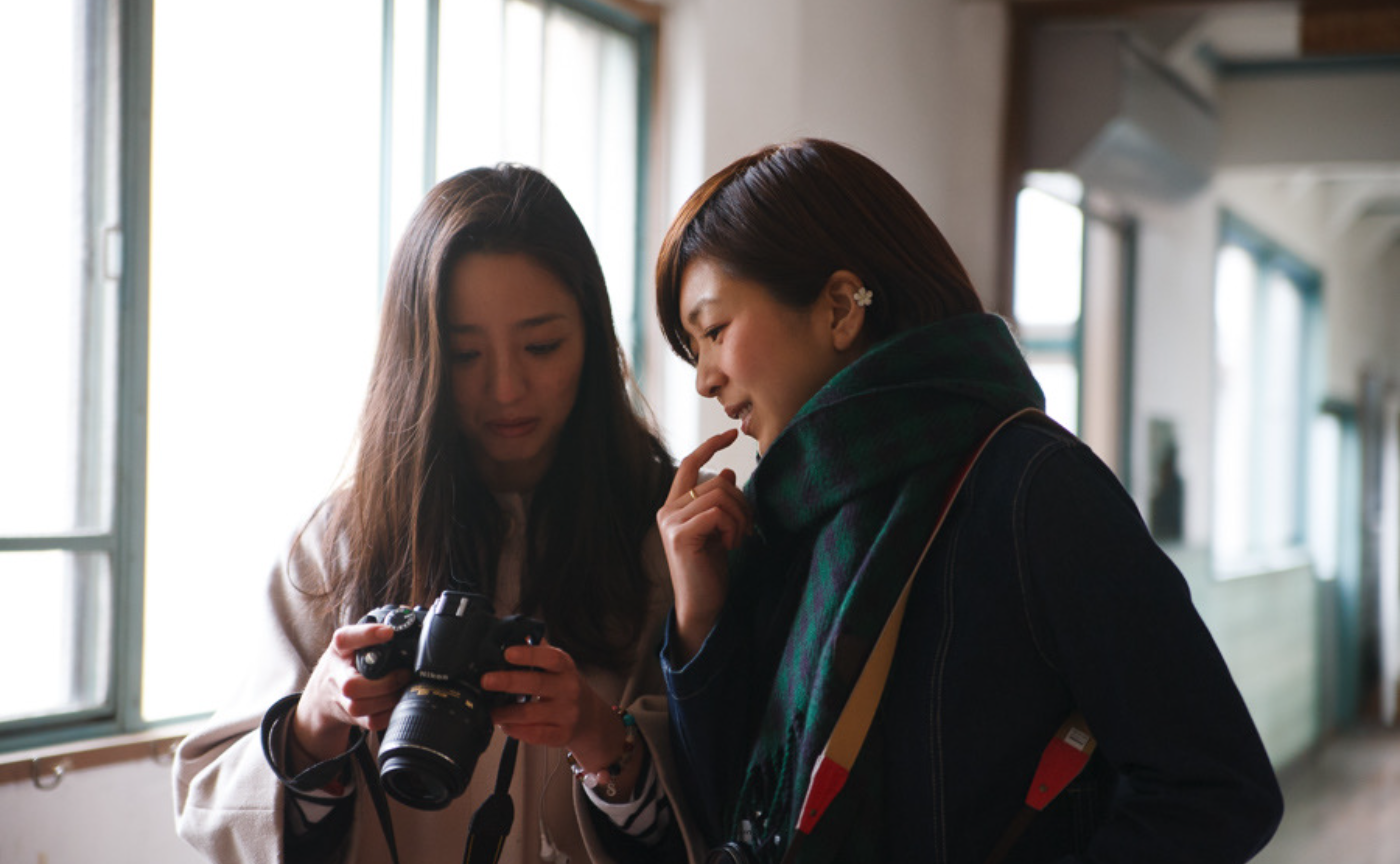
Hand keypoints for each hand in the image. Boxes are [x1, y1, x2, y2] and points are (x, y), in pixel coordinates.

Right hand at [290, 623, 411, 769]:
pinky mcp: (351, 718)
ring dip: (388, 699)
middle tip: (404, 673)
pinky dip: (388, 714)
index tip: (389, 632)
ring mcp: (341, 700)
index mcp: (339, 650)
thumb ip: (374, 629)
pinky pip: (371, 721)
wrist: (322, 696)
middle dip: (383, 683)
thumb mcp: (352, 643)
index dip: (367, 635)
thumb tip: (407, 611)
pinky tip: (396, 702)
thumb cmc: (345, 663)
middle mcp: (336, 675)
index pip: (345, 639)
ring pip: (360, 707)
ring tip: (403, 687)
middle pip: (351, 685)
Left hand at [482, 643, 644, 797]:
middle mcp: (568, 689)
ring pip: (531, 713)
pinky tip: (505, 725)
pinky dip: (516, 730)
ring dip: (505, 712)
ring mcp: (567, 713)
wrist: (588, 716)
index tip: (508, 653)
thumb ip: (537, 651)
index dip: (529, 655)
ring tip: (490, 710)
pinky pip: (535, 734)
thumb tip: (511, 635)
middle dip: (508, 681)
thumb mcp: (557, 666)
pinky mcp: (562, 734)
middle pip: (537, 684)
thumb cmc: (563, 686)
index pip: (550, 657)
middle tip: (486, 680)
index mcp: (565, 667)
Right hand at [656, 428, 751, 662]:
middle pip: (715, 480)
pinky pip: (717, 513)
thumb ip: (719, 503)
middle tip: (747, 528)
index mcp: (675, 507)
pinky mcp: (680, 535)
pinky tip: (731, 545)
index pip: (689, 463)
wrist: (703, 606)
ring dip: (740, 516)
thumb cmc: (711, 570)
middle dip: (741, 501)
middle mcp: (667, 511)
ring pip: (719, 494)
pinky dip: (733, 527)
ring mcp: (671, 523)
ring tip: (739, 539)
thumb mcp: (719, 530)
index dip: (710, 445)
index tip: (732, 435)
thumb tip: (727, 471)